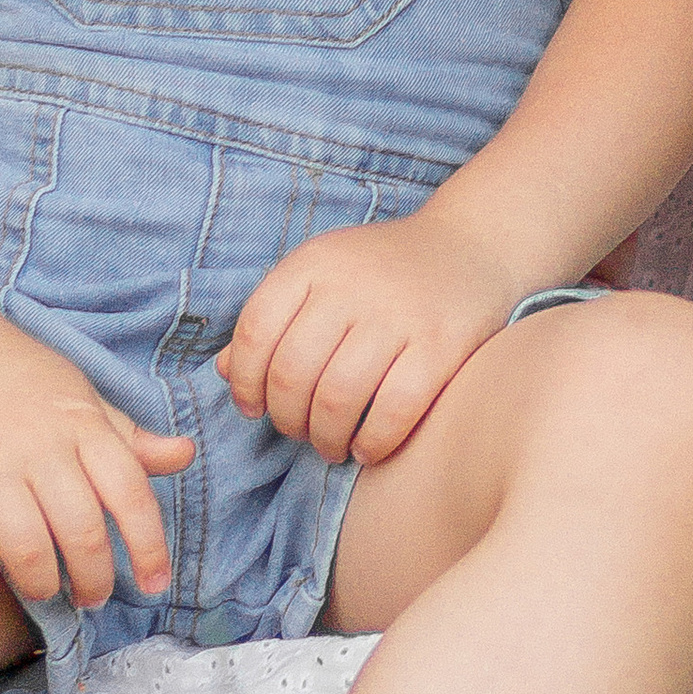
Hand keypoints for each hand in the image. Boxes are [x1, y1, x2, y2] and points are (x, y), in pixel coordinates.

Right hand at [0, 307, 194, 611]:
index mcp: (80, 423)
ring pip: (27, 550)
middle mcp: (38, 445)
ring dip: (41, 584)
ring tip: (43, 588)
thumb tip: (184, 455)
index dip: (150, 548)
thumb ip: (126, 435)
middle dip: (95, 580)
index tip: (155, 584)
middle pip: (82, 533)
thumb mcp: (77, 392)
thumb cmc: (12, 370)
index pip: (130, 493)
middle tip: (92, 595)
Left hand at [217, 206, 519, 465]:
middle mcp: (351, 286)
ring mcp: (398, 315)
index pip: (255, 330)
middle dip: (287, 418)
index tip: (253, 407)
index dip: (244, 380)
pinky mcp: (441, 347)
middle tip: (298, 430)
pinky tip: (367, 448)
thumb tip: (222, 372)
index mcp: (314, 263)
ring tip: (330, 444)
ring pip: (337, 399)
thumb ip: (275, 318)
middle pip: (292, 373)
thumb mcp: (322, 274)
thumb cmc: (382, 270)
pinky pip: (393, 412)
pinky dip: (372, 442)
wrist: (470, 246)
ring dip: (325, 438)